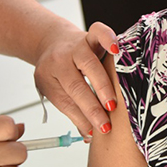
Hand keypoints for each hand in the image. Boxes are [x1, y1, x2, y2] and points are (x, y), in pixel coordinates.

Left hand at [33, 21, 118, 138]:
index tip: (93, 132)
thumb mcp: (54, 90)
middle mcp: (62, 60)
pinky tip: (117, 50)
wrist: (51, 40)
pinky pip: (99, 32)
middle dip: (91, 108)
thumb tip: (89, 134)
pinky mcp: (90, 35)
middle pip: (75, 85)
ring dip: (101, 86)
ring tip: (112, 103)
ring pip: (89, 64)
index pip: (65, 101)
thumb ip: (71, 110)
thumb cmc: (56, 69)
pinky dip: (108, 39)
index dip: (80, 118)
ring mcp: (77, 46)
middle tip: (104, 125)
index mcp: (49, 76)